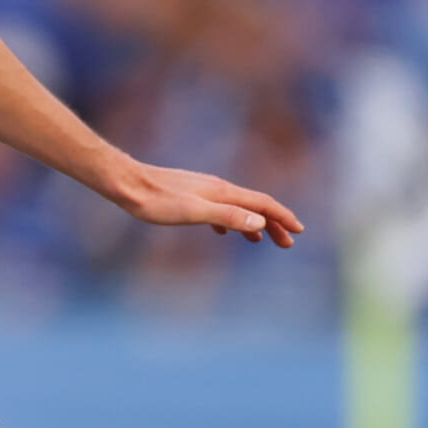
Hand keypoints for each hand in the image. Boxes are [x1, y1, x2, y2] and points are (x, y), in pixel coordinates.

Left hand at [110, 156, 303, 247]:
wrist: (128, 184)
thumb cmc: (157, 201)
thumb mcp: (194, 213)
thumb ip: (227, 216)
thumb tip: (260, 222)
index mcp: (223, 192)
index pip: (263, 204)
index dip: (283, 217)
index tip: (299, 232)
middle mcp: (218, 188)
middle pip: (254, 205)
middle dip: (274, 224)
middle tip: (287, 243)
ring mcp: (205, 191)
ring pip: (237, 207)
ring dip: (254, 223)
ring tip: (262, 240)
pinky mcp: (190, 196)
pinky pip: (219, 208)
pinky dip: (231, 221)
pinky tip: (223, 231)